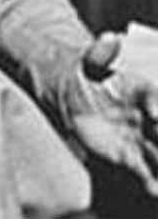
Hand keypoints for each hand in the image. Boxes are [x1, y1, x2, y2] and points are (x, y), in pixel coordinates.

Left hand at [64, 32, 157, 195]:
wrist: (77, 96)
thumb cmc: (89, 74)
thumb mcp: (92, 60)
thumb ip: (101, 52)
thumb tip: (109, 37)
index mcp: (145, 91)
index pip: (155, 98)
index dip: (156, 105)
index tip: (154, 113)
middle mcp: (151, 117)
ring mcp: (144, 139)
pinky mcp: (131, 157)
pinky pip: (145, 171)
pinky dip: (151, 182)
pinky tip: (152, 189)